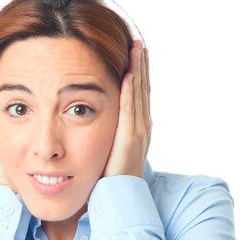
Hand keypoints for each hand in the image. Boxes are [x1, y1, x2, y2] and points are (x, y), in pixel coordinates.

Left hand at [102, 40, 151, 178]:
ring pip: (140, 94)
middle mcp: (142, 126)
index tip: (137, 54)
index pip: (139, 94)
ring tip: (137, 48)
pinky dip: (131, 92)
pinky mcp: (130, 139)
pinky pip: (130, 110)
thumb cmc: (112, 177)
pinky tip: (129, 74)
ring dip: (139, 70)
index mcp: (139, 127)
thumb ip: (109, 134)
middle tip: (138, 42)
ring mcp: (138, 131)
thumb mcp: (111, 149)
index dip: (139, 73)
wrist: (121, 197)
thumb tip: (97, 123)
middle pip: (143, 88)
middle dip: (142, 65)